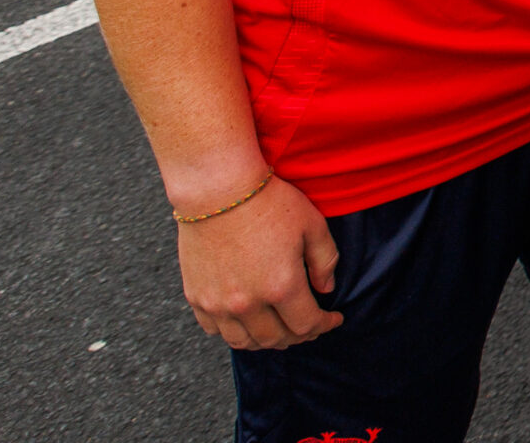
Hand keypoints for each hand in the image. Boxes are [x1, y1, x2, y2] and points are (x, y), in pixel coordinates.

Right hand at [176, 173, 345, 349]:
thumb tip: (326, 289)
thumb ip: (325, 260)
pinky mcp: (196, 296)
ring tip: (277, 329)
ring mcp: (218, 303)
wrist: (217, 188)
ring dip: (265, 341)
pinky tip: (245, 320)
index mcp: (281, 287)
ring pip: (244, 342)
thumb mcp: (311, 224)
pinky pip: (215, 330)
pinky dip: (233, 331)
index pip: (307, 325)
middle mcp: (248, 304)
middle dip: (298, 336)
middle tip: (307, 325)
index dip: (324, 326)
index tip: (333, 319)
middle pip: (276, 339)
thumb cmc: (268, 201)